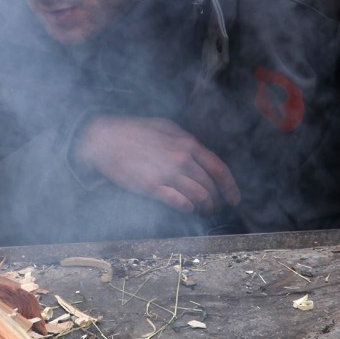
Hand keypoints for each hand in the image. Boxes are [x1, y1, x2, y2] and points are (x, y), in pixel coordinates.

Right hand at [74, 116, 240, 214]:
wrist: (104, 138)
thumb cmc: (133, 131)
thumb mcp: (165, 127)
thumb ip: (184, 141)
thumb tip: (197, 154)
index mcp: (187, 144)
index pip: (219, 169)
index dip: (230, 187)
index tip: (235, 198)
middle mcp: (182, 159)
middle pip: (210, 187)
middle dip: (216, 201)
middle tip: (214, 208)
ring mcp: (168, 174)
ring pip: (198, 197)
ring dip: (204, 207)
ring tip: (203, 211)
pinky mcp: (152, 187)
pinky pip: (179, 203)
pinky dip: (188, 209)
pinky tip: (187, 209)